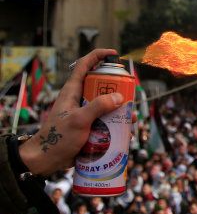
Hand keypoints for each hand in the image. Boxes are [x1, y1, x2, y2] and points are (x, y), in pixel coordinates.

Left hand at [19, 49, 131, 174]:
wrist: (48, 159)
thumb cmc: (58, 137)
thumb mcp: (79, 120)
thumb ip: (98, 107)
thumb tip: (119, 96)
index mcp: (72, 91)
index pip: (84, 65)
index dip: (99, 56)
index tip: (115, 54)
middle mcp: (79, 99)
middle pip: (101, 86)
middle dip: (118, 89)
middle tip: (130, 95)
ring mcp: (84, 113)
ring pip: (106, 106)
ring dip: (120, 111)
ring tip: (131, 119)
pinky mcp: (89, 126)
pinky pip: (106, 121)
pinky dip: (117, 125)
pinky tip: (125, 133)